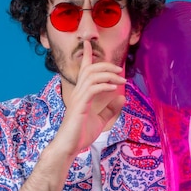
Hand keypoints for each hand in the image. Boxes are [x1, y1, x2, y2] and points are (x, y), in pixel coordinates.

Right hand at [54, 40, 125, 155]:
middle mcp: (78, 93)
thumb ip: (110, 109)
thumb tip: (121, 97)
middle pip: (89, 69)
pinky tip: (113, 88)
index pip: (84, 70)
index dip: (87, 56)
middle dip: (105, 64)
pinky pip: (92, 89)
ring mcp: (78, 98)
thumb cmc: (80, 134)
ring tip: (121, 79)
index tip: (90, 44)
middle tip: (119, 69)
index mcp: (81, 94)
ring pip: (91, 76)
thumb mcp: (101, 120)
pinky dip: (104, 85)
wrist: (68, 147)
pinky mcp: (80, 106)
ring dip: (108, 74)